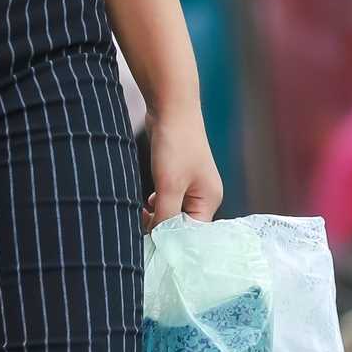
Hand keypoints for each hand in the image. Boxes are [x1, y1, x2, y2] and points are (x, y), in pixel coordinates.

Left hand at [146, 106, 222, 230]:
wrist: (171, 107)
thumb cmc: (175, 145)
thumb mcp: (169, 185)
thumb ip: (165, 216)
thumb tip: (157, 239)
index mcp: (210, 199)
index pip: (194, 233)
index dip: (173, 240)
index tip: (151, 243)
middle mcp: (204, 194)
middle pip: (184, 223)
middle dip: (163, 226)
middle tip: (141, 227)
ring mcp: (192, 184)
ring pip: (174, 211)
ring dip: (158, 214)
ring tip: (141, 213)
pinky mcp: (179, 174)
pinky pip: (169, 197)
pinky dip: (157, 202)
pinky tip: (146, 201)